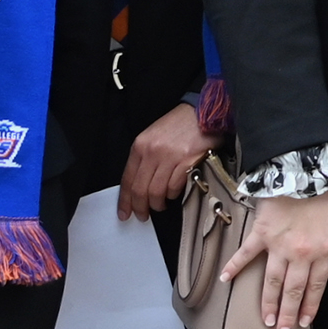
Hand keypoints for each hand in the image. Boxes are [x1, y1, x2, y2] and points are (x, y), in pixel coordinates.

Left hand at [116, 102, 214, 223]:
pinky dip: (173, 194)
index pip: (127, 179)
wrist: (203, 112)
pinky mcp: (187, 162)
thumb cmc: (179, 125)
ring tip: (161, 205)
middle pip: (140, 189)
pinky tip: (173, 193)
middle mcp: (152, 152)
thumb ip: (145, 159)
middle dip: (140, 207)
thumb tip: (139, 186)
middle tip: (143, 216)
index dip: (125, 200)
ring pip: (157, 192)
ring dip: (158, 204)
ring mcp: (170, 157)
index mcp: (140, 146)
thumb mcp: (153, 137)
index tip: (124, 213)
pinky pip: (175, 187)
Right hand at [230, 191, 327, 328]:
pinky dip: (234, 267)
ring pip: (272, 281)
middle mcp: (301, 253)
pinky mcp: (262, 234)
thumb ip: (321, 249)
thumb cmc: (321, 198)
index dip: (308, 307)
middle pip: (293, 291)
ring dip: (268, 303)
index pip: (316, 287)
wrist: (303, 173)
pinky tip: (225, 280)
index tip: (301, 323)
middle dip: (287, 315)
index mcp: (322, 252)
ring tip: (264, 320)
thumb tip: (311, 269)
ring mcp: (279, 245)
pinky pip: (246, 255)